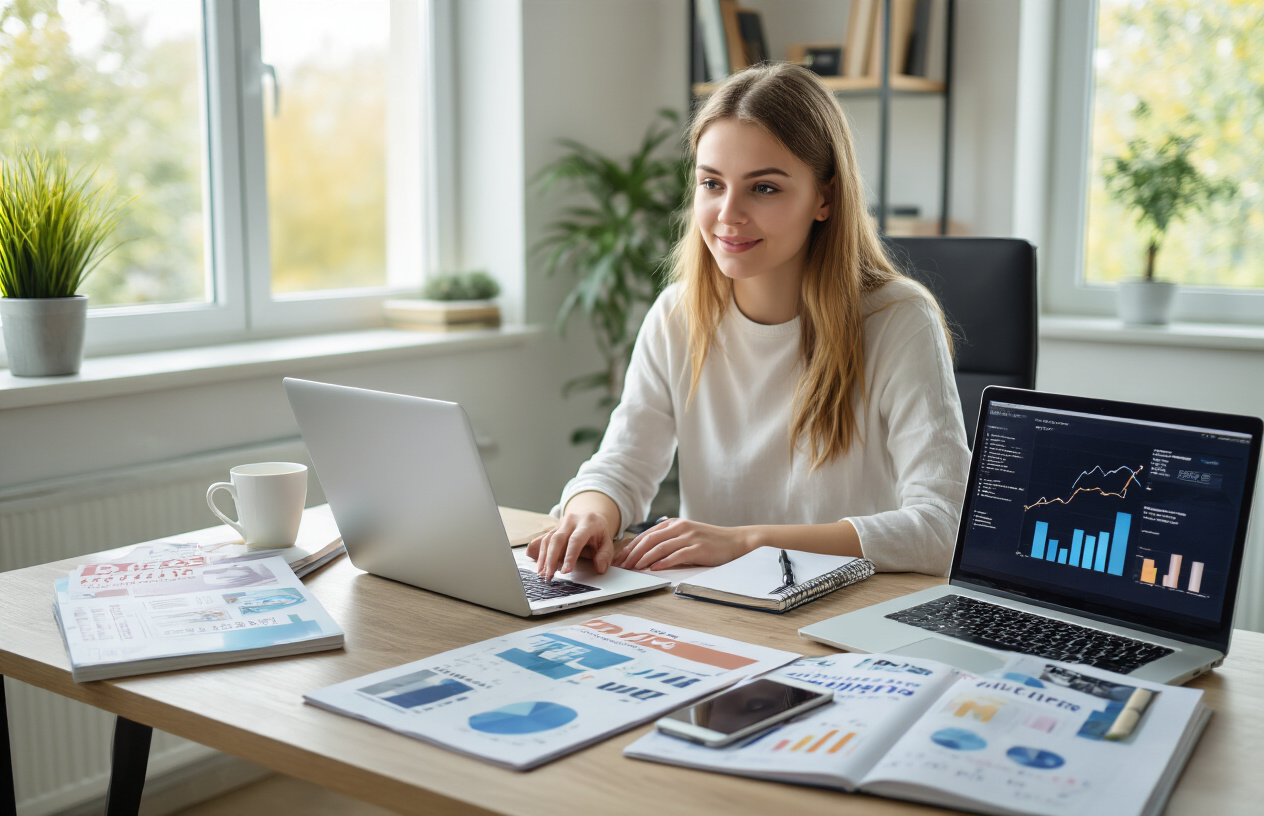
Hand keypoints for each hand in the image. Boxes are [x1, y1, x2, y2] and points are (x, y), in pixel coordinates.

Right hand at [526, 512, 614, 580]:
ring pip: (548, 539)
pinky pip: (544, 540)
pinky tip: (540, 566)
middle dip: (552, 558)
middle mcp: (571, 520)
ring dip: (544, 558)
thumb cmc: (599, 533)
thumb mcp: (608, 542)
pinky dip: (541, 554)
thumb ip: (605, 555)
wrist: (591, 518)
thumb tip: (600, 567)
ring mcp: (560, 523)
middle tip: (549, 575)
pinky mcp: (553, 528)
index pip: (576, 540)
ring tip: (542, 573)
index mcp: (587, 523)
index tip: (565, 571)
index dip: (570, 556)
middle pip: (558, 539)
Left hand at [611, 518, 751, 570]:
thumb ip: (668, 540)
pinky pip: (677, 555)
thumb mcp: (686, 536)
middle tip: (622, 566)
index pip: (646, 535)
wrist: (735, 541)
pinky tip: (654, 569)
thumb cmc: (709, 542)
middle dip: (633, 554)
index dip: (631, 547)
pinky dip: (663, 562)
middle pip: (649, 540)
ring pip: (660, 547)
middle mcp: (680, 527)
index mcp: (674, 524)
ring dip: (644, 558)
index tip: (620, 558)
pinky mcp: (698, 548)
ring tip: (633, 568)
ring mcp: (689, 537)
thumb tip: (645, 554)